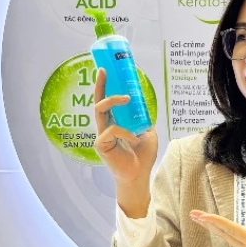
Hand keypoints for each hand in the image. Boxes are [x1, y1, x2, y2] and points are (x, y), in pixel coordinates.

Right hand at [92, 68, 157, 214]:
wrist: (140, 175)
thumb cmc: (142, 156)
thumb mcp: (148, 131)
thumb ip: (143, 118)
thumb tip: (145, 104)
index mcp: (115, 123)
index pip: (106, 101)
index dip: (104, 86)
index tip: (104, 70)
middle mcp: (105, 127)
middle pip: (97, 102)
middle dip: (100, 85)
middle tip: (105, 72)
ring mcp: (102, 135)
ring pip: (99, 110)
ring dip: (113, 101)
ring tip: (127, 99)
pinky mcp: (101, 145)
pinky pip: (111, 130)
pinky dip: (125, 132)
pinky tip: (134, 139)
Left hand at [189, 211, 245, 246]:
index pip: (233, 230)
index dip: (217, 222)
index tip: (203, 216)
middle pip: (224, 233)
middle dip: (208, 223)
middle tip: (192, 213)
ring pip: (225, 237)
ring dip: (212, 227)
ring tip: (199, 218)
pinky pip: (230, 240)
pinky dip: (221, 231)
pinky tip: (216, 227)